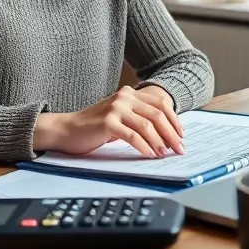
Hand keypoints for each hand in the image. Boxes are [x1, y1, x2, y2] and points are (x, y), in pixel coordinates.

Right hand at [34, 86, 183, 158]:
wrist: (67, 129)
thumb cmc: (95, 127)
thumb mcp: (120, 117)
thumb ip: (139, 118)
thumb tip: (166, 134)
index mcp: (130, 93)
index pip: (161, 104)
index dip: (174, 120)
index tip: (181, 135)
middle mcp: (125, 97)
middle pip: (157, 114)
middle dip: (171, 133)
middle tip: (179, 148)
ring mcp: (116, 108)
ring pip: (147, 125)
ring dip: (160, 141)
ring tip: (165, 154)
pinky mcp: (107, 122)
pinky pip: (132, 135)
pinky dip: (144, 146)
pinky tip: (150, 154)